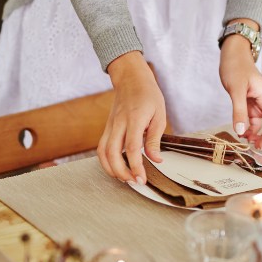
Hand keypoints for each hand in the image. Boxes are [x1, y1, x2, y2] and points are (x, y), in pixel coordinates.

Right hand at [98, 52, 165, 183]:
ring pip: (102, 153)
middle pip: (112, 153)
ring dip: (111, 169)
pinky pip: (101, 148)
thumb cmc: (148, 95)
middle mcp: (118, 123)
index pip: (132, 148)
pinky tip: (116, 168)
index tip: (141, 179)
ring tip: (125, 179)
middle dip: (121, 172)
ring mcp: (110, 126)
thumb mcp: (159, 115)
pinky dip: (106, 162)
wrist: (131, 79)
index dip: (135, 166)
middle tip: (134, 182)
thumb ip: (155, 139)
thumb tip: (156, 160)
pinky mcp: (107, 128)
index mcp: (134, 119)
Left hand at [219, 24, 261, 148]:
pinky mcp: (251, 106)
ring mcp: (260, 105)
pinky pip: (255, 122)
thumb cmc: (236, 67)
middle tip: (256, 147)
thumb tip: (242, 131)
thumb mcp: (236, 89)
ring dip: (259, 136)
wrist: (232, 54)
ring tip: (247, 142)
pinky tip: (242, 133)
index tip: (261, 145)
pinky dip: (250, 130)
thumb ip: (239, 111)